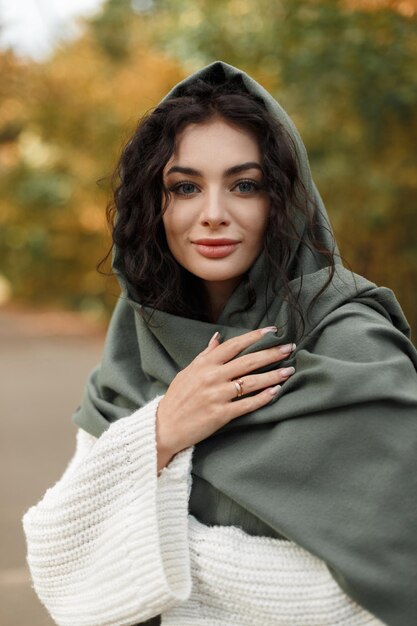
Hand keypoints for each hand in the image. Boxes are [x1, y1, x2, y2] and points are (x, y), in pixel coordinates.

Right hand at [156, 327, 294, 471]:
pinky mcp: (220, 414)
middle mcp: (212, 377)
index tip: (272, 331)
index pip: (234, 345)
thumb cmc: (177, 398)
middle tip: (290, 347)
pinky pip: (247, 404)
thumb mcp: (188, 371)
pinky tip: (276, 392)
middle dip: (271, 353)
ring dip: (273, 376)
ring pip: (251, 382)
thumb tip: (218, 337)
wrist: (164, 427)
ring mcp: (217, 395)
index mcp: (205, 364)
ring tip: (289, 370)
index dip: (254, 336)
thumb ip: (205, 355)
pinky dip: (263, 398)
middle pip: (248, 361)